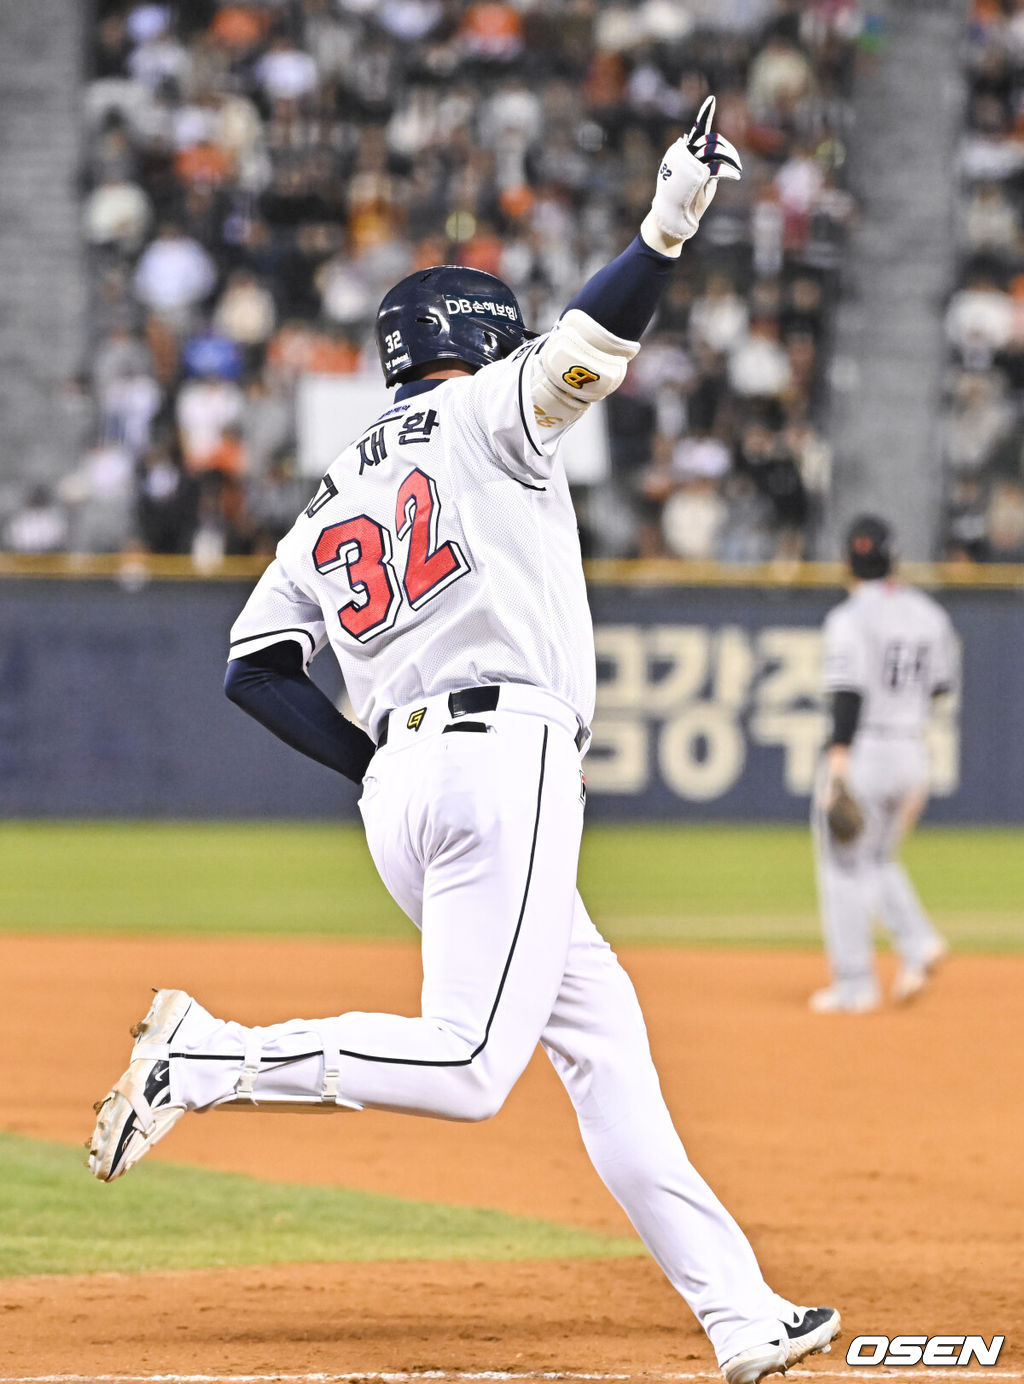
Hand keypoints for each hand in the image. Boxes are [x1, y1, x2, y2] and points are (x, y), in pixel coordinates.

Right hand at [643, 96, 742, 252]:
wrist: (673, 217)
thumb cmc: (686, 199)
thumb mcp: (696, 178)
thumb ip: (702, 162)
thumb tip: (705, 151)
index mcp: (682, 152)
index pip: (698, 130)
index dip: (705, 115)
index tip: (711, 101)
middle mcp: (685, 153)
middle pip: (712, 141)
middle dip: (727, 150)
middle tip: (736, 163)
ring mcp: (690, 162)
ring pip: (716, 150)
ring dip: (730, 158)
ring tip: (737, 169)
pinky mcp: (697, 173)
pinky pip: (718, 166)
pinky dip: (729, 170)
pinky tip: (735, 176)